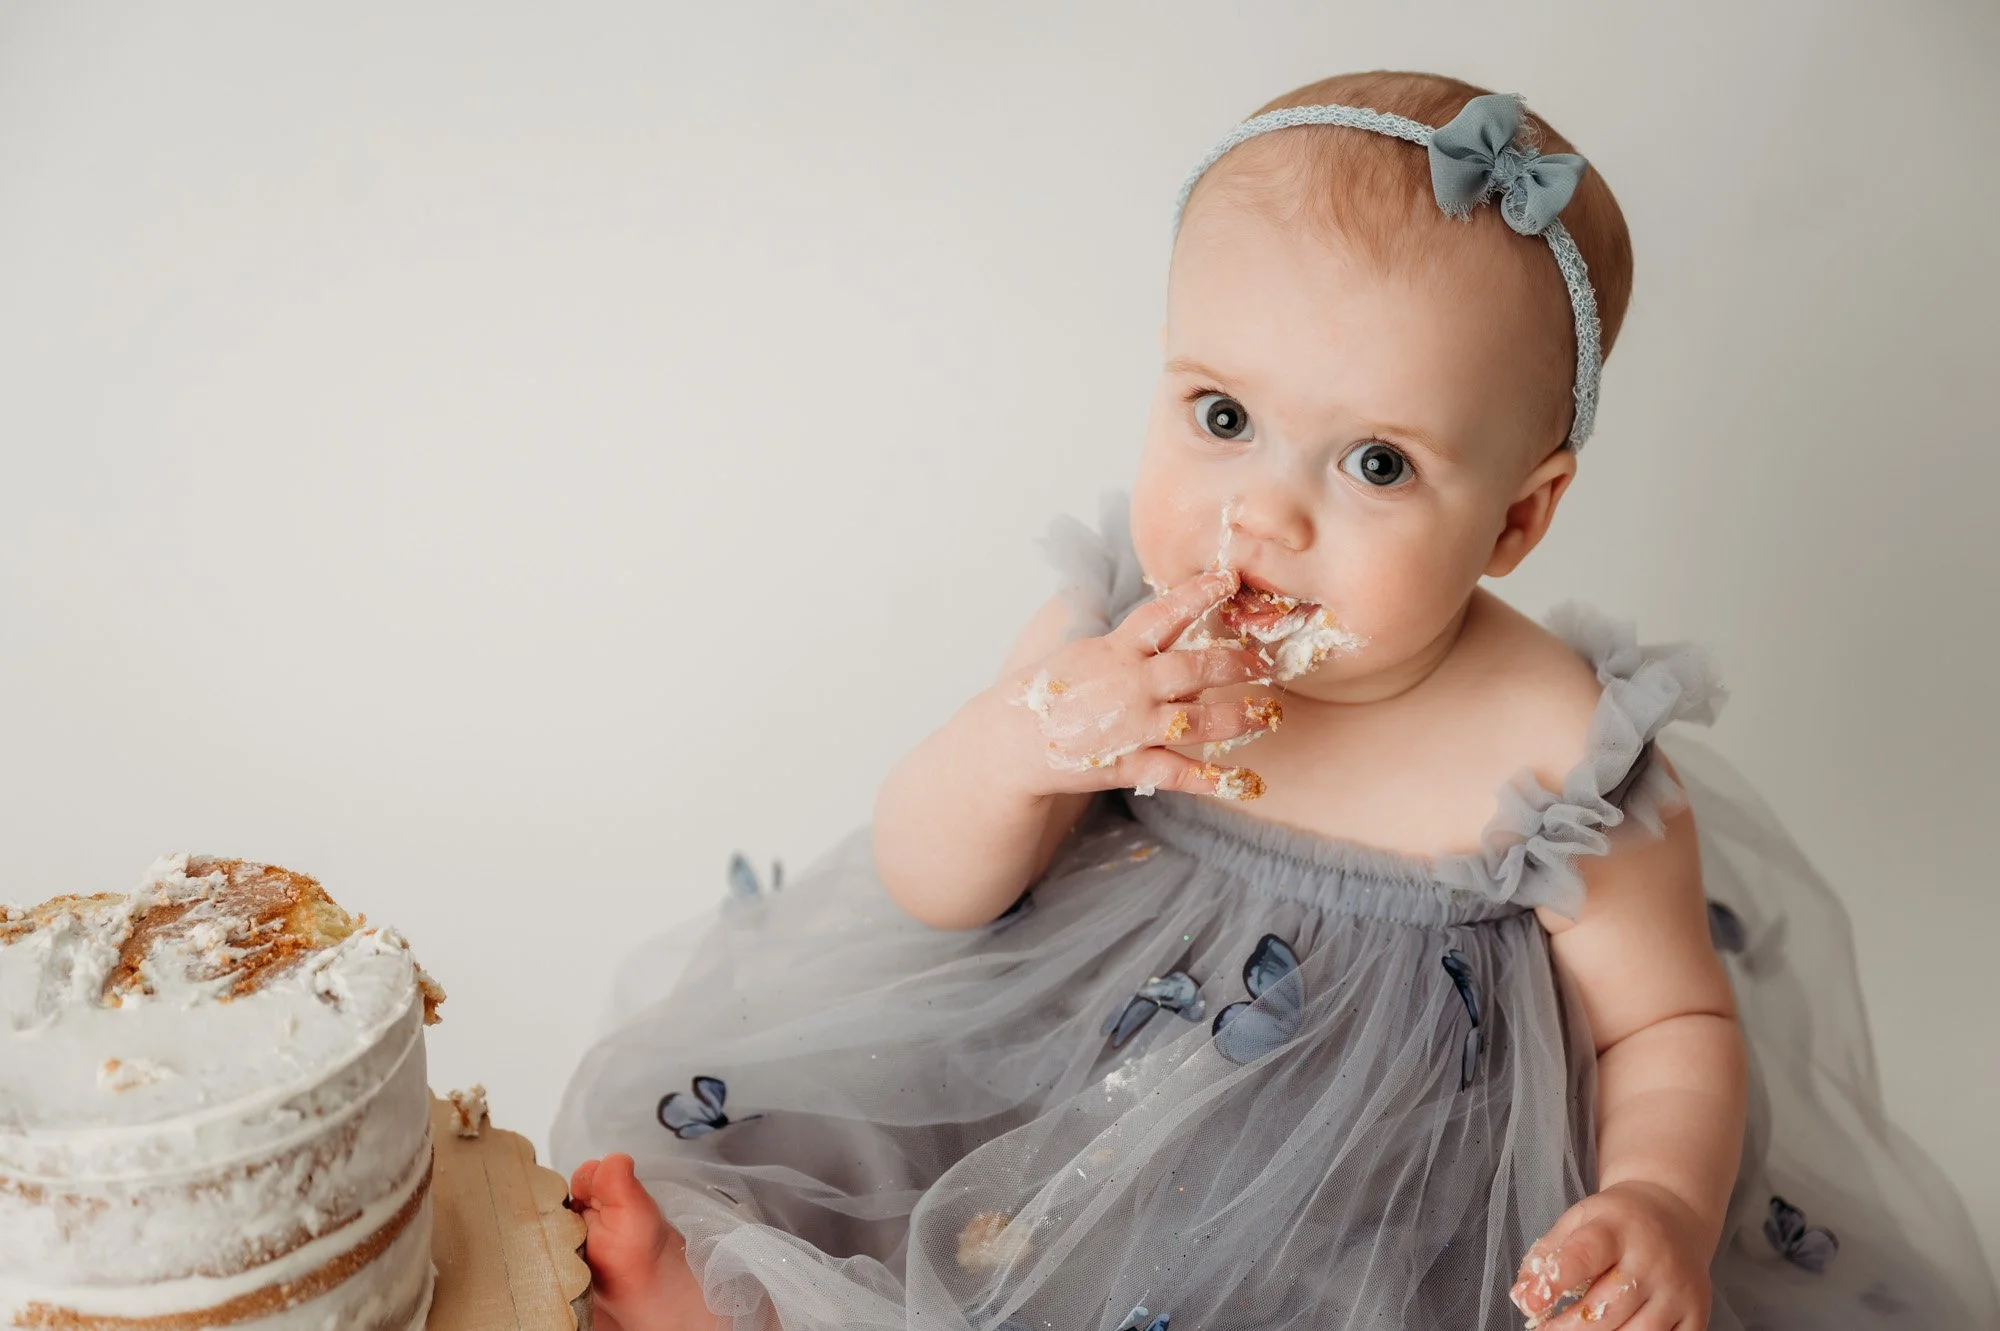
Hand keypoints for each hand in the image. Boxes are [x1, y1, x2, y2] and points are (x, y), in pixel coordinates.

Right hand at [995, 568, 1280, 799]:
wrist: (1008, 742)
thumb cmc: (1047, 694)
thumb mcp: (1082, 654)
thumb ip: (1128, 645)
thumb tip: (1172, 634)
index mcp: (1114, 650)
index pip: (1162, 614)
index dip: (1198, 594)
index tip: (1229, 579)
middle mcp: (1127, 684)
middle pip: (1194, 668)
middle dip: (1236, 664)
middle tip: (1266, 663)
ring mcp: (1130, 726)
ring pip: (1197, 720)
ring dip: (1239, 717)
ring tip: (1268, 714)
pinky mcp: (1127, 764)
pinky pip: (1177, 771)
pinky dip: (1212, 778)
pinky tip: (1243, 780)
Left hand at [1510, 1181, 1713, 1328]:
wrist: (1675, 1213)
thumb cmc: (1616, 1222)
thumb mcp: (1578, 1220)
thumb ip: (1547, 1254)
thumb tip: (1522, 1296)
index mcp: (1617, 1228)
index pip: (1583, 1256)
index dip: (1553, 1283)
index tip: (1530, 1304)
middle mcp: (1652, 1259)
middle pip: (1607, 1308)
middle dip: (1569, 1327)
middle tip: (1546, 1330)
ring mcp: (1678, 1289)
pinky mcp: (1696, 1312)